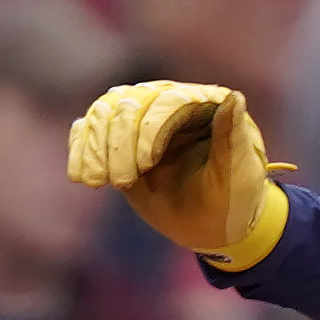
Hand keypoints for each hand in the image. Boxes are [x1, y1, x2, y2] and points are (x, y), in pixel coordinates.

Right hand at [68, 80, 292, 270]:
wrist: (213, 224)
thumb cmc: (235, 197)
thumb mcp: (239, 172)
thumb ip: (232, 135)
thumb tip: (234, 96)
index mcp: (202, 104)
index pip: (166, 103)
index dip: (148, 131)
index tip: (143, 168)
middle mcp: (170, 104)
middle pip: (129, 104)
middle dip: (118, 143)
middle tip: (123, 183)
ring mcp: (142, 120)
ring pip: (105, 113)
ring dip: (95, 146)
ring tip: (95, 181)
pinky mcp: (121, 140)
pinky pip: (92, 130)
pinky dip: (81, 148)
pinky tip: (80, 174)